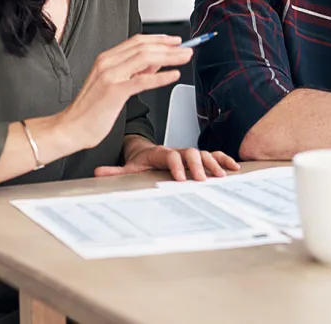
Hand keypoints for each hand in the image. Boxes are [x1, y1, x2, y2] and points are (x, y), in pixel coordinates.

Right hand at [52, 34, 192, 152]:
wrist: (71, 128)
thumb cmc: (90, 111)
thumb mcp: (112, 85)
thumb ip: (132, 72)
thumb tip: (155, 62)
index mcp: (106, 59)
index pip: (137, 41)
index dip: (159, 39)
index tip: (175, 41)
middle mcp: (107, 63)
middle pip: (144, 47)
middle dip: (169, 46)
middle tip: (186, 48)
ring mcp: (110, 76)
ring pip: (145, 58)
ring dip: (169, 57)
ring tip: (184, 58)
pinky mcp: (114, 91)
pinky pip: (142, 80)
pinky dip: (161, 76)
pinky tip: (173, 75)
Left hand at [96, 143, 240, 181]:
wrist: (147, 151)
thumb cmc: (141, 161)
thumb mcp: (127, 167)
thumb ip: (115, 171)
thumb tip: (98, 172)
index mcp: (160, 153)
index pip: (170, 156)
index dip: (176, 166)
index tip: (180, 179)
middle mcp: (176, 151)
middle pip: (190, 154)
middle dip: (197, 166)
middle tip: (202, 179)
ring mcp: (187, 153)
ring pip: (203, 153)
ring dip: (213, 163)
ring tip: (221, 175)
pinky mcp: (197, 157)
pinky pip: (213, 155)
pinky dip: (223, 159)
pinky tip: (233, 167)